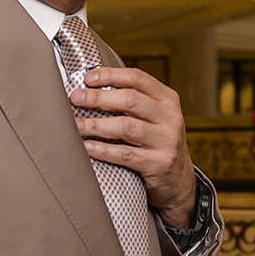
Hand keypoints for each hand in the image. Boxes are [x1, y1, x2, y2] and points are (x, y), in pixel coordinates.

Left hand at [68, 67, 196, 228]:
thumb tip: (89, 88)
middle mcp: (170, 117)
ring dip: (96, 125)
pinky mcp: (159, 164)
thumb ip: (132, 102)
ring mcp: (167, 141)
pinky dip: (104, 150)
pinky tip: (87, 147)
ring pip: (126, 127)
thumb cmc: (156, 142)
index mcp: (167, 99)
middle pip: (130, 100)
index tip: (88, 78)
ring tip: (77, 125)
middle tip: (75, 98)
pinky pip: (126, 154)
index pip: (137, 78)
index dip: (110, 75)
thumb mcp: (154, 117)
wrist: (178, 181)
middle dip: (98, 98)